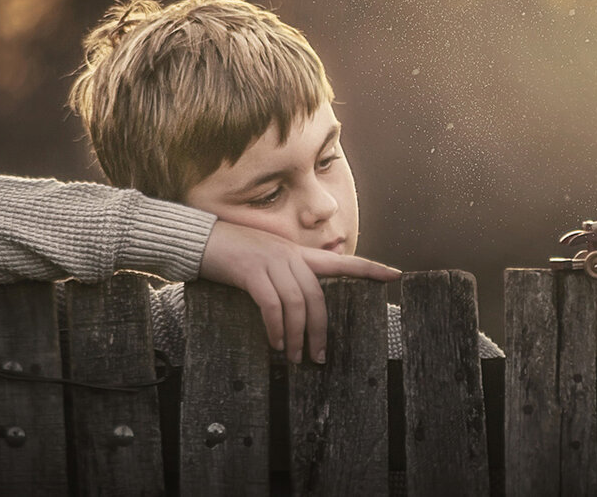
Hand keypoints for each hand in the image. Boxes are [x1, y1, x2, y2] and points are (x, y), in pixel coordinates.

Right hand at [198, 220, 400, 363]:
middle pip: (317, 296)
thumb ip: (286, 275)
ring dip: (296, 335)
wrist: (200, 239)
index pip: (343, 261)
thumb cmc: (233, 253)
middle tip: (318, 357)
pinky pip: (272, 304)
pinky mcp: (252, 271)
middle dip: (321, 330)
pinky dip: (276, 327)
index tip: (396, 275)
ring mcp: (271, 261)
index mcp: (298, 254)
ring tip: (293, 357)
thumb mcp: (266, 260)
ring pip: (297, 303)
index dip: (371, 268)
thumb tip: (300, 308)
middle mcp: (290, 256)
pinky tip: (275, 343)